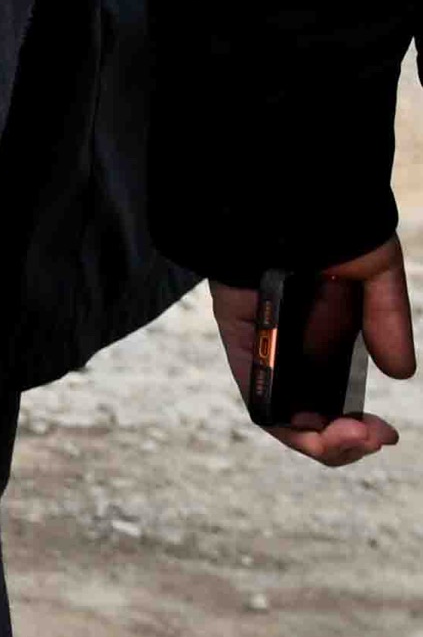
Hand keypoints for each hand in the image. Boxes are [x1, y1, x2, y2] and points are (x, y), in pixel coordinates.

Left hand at [210, 241, 413, 465]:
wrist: (282, 193)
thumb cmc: (330, 222)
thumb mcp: (373, 271)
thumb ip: (387, 319)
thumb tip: (401, 373)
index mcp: (330, 337)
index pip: (337, 401)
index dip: (358, 428)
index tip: (386, 433)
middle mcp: (297, 347)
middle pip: (311, 416)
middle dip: (341, 443)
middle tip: (370, 437)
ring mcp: (265, 345)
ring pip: (281, 413)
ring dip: (314, 441)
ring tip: (346, 439)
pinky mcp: (235, 335)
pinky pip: (252, 388)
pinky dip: (279, 418)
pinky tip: (313, 431)